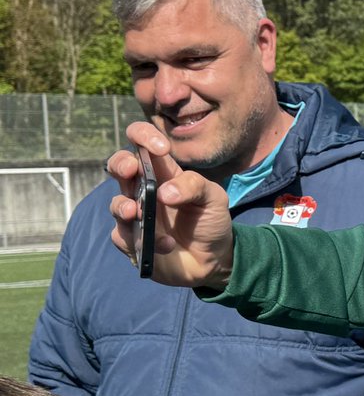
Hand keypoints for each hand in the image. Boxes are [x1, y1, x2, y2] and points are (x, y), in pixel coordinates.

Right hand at [107, 122, 234, 289]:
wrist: (213, 259)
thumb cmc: (210, 221)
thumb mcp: (214, 198)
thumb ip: (194, 186)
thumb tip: (163, 192)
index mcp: (162, 172)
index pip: (141, 143)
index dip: (143, 136)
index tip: (161, 148)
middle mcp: (143, 190)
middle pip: (118, 167)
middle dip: (120, 164)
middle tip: (132, 169)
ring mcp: (135, 216)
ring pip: (116, 204)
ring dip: (124, 207)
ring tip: (136, 213)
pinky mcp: (132, 242)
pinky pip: (124, 238)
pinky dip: (145, 241)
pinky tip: (167, 245)